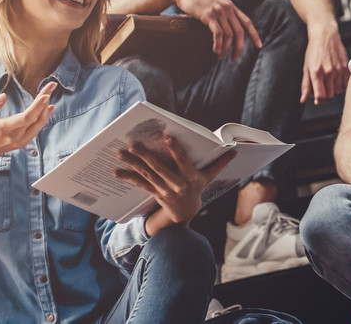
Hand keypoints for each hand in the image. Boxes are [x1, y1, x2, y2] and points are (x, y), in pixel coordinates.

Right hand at [0, 82, 56, 163]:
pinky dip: (44, 117)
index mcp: (3, 128)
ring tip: (50, 93)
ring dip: (46, 108)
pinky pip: (37, 129)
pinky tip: (48, 107)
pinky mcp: (23, 142)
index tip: (46, 94)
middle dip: (45, 101)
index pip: (25, 117)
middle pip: (36, 118)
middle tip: (51, 85)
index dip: (37, 106)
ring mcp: (20, 141)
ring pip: (39, 124)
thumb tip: (3, 96)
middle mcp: (15, 136)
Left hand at [115, 135, 236, 224]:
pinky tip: (117, 171)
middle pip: (159, 167)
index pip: (182, 160)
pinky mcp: (154, 193)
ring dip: (132, 163)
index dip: (175, 148)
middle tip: (133, 143)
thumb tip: (233, 151)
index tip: (167, 137)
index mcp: (191, 177)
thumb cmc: (197, 189)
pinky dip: (128, 177)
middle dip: (145, 155)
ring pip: (147, 174)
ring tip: (121, 152)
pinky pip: (140, 184)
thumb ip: (219, 163)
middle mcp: (177, 184)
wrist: (186, 213)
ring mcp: (164, 190)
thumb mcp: (208, 177)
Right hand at [175, 0, 261, 60]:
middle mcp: (228, 8)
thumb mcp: (215, 3)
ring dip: (226, 49)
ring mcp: (219, 11)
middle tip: (235, 59)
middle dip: (239, 48)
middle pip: (240, 32)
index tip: (259, 46)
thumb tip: (227, 29)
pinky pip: (218, 33)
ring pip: (229, 35)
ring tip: (221, 57)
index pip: (247, 22)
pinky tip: (215, 50)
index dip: (254, 35)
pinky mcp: (209, 15)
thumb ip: (223, 13)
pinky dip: (218, 44)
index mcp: (231, 6)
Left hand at [300, 24, 349, 103]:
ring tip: (329, 81)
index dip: (319, 100)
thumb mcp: (306, 67)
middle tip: (323, 88)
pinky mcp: (346, 67)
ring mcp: (339, 69)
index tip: (317, 98)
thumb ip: (305, 85)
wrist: (325, 35)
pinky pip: (346, 84)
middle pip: (330, 95)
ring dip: (334, 89)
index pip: (321, 96)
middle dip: (326, 95)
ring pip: (339, 90)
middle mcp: (329, 72)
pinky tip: (336, 78)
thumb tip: (303, 100)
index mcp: (316, 73)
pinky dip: (341, 84)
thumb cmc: (313, 51)